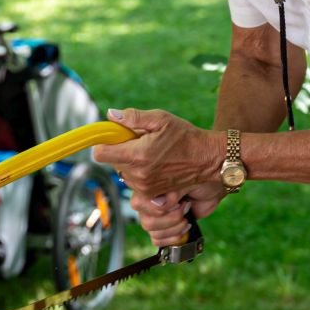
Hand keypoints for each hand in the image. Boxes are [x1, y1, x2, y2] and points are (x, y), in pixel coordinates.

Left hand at [93, 107, 222, 195]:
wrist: (208, 160)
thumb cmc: (186, 137)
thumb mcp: (161, 119)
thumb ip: (133, 117)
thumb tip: (110, 115)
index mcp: (138, 155)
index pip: (100, 154)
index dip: (103, 143)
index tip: (112, 137)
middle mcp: (138, 175)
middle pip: (112, 162)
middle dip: (120, 151)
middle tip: (140, 141)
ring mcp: (145, 187)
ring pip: (123, 172)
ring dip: (131, 162)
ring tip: (151, 153)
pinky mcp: (152, 194)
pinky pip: (135, 181)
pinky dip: (140, 172)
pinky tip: (156, 164)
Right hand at [132, 181, 226, 246]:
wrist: (209, 190)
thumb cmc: (198, 180)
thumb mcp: (187, 180)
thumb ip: (172, 191)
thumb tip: (161, 204)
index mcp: (146, 186)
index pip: (139, 203)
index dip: (160, 207)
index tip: (178, 201)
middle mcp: (145, 202)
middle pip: (148, 223)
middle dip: (173, 219)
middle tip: (185, 207)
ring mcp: (152, 216)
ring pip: (154, 233)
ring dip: (176, 228)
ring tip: (186, 217)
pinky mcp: (161, 228)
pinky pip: (158, 240)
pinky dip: (174, 237)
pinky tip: (184, 226)